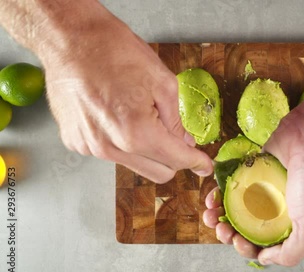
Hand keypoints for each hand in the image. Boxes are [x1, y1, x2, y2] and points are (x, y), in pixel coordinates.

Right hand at [40, 18, 211, 182]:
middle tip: (179, 139)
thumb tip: (185, 143)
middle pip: (158, 172)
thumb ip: (176, 121)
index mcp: (136, 132)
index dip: (196, 163)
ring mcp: (90, 147)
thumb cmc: (114, 52)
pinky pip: (111, 153)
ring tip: (143, 117)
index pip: (177, 160)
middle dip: (174, 159)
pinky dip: (122, 143)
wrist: (70, 39)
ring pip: (134, 164)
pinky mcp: (76, 142)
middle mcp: (111, 147)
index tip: (204, 166)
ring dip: (148, 151)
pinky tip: (119, 116)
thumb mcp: (162, 82)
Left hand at [203, 110, 303, 265]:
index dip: (248, 248)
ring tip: (211, 214)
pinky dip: (219, 195)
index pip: (264, 246)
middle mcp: (277, 210)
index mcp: (292, 226)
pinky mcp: (252, 170)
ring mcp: (264, 190)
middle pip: (246, 229)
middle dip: (229, 234)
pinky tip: (214, 196)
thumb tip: (265, 259)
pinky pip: (230, 186)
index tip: (239, 242)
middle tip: (222, 228)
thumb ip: (290, 252)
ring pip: (236, 209)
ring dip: (220, 216)